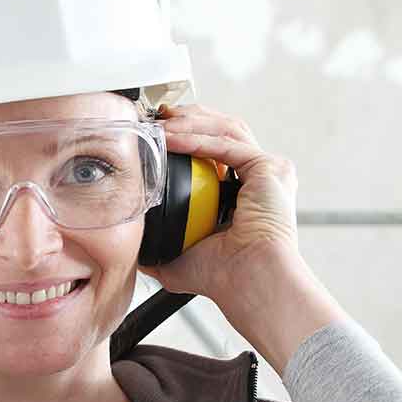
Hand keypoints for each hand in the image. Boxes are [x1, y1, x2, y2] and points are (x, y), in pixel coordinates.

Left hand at [140, 103, 299, 303]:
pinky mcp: (270, 169)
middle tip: (156, 119)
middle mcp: (258, 178)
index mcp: (241, 194)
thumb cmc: (222, 278)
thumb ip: (156, 246)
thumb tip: (131, 243)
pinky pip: (228, 145)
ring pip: (226, 129)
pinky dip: (198, 139)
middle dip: (187, 119)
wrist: (247, 283)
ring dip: (190, 123)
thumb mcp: (176, 260)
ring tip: (160, 125)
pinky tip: (172, 139)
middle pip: (222, 130)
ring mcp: (268, 172)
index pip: (213, 150)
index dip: (184, 137)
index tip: (155, 136)